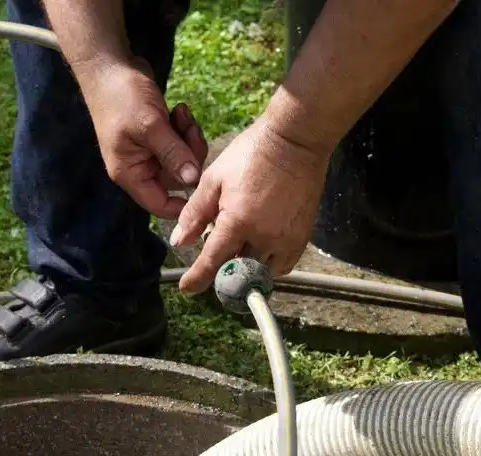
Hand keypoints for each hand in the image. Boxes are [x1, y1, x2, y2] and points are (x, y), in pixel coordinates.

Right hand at [76, 59, 207, 217]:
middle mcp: (140, 168)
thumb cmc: (122, 95)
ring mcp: (150, 153)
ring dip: (189, 139)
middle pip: (178, 181)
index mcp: (131, 173)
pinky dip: (185, 129)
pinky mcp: (159, 138)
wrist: (109, 63)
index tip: (204, 189)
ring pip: (183, 161)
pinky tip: (180, 110)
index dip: (183, 205)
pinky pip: (181, 144)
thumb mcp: (150, 125)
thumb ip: (173, 154)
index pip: (160, 206)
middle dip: (190, 156)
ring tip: (182, 114)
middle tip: (190, 129)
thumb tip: (193, 180)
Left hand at [170, 116, 330, 293]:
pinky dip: (268, 265)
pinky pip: (282, 266)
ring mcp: (285, 240)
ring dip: (247, 269)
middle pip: (238, 272)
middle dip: (223, 270)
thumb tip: (179, 241)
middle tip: (216, 259)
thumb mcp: (214, 179)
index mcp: (237, 221)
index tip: (186, 287)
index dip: (197, 278)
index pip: (212, 262)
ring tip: (239, 250)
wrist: (295, 142)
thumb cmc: (251, 154)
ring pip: (261, 272)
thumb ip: (194, 213)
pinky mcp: (301, 239)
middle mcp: (263, 237)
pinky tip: (259, 250)